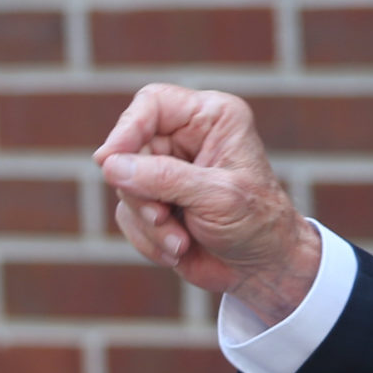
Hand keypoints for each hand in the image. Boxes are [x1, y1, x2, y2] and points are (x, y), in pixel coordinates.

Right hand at [94, 85, 320, 321]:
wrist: (264, 268)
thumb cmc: (257, 223)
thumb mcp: (217, 197)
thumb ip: (165, 178)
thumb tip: (110, 166)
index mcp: (211, 118)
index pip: (152, 104)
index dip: (127, 128)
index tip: (108, 161)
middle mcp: (187, 138)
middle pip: (129, 149)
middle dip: (142, 193)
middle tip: (162, 217)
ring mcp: (167, 171)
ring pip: (123, 186)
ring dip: (149, 222)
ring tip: (181, 241)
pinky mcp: (155, 202)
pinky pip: (126, 215)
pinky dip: (148, 238)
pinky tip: (178, 249)